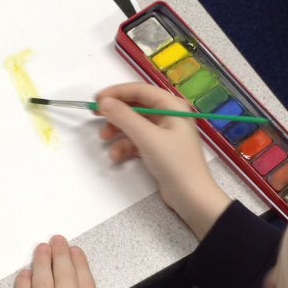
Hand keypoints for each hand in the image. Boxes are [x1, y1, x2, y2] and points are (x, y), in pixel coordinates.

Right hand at [96, 83, 231, 239]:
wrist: (191, 196)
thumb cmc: (174, 163)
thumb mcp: (147, 137)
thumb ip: (125, 117)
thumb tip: (105, 102)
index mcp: (172, 106)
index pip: (140, 90)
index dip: (117, 92)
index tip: (97, 100)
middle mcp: (169, 115)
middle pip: (136, 106)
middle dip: (116, 113)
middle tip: (96, 116)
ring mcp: (164, 133)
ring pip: (134, 124)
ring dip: (118, 131)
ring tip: (104, 139)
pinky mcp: (159, 149)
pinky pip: (137, 140)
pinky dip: (125, 146)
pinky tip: (116, 156)